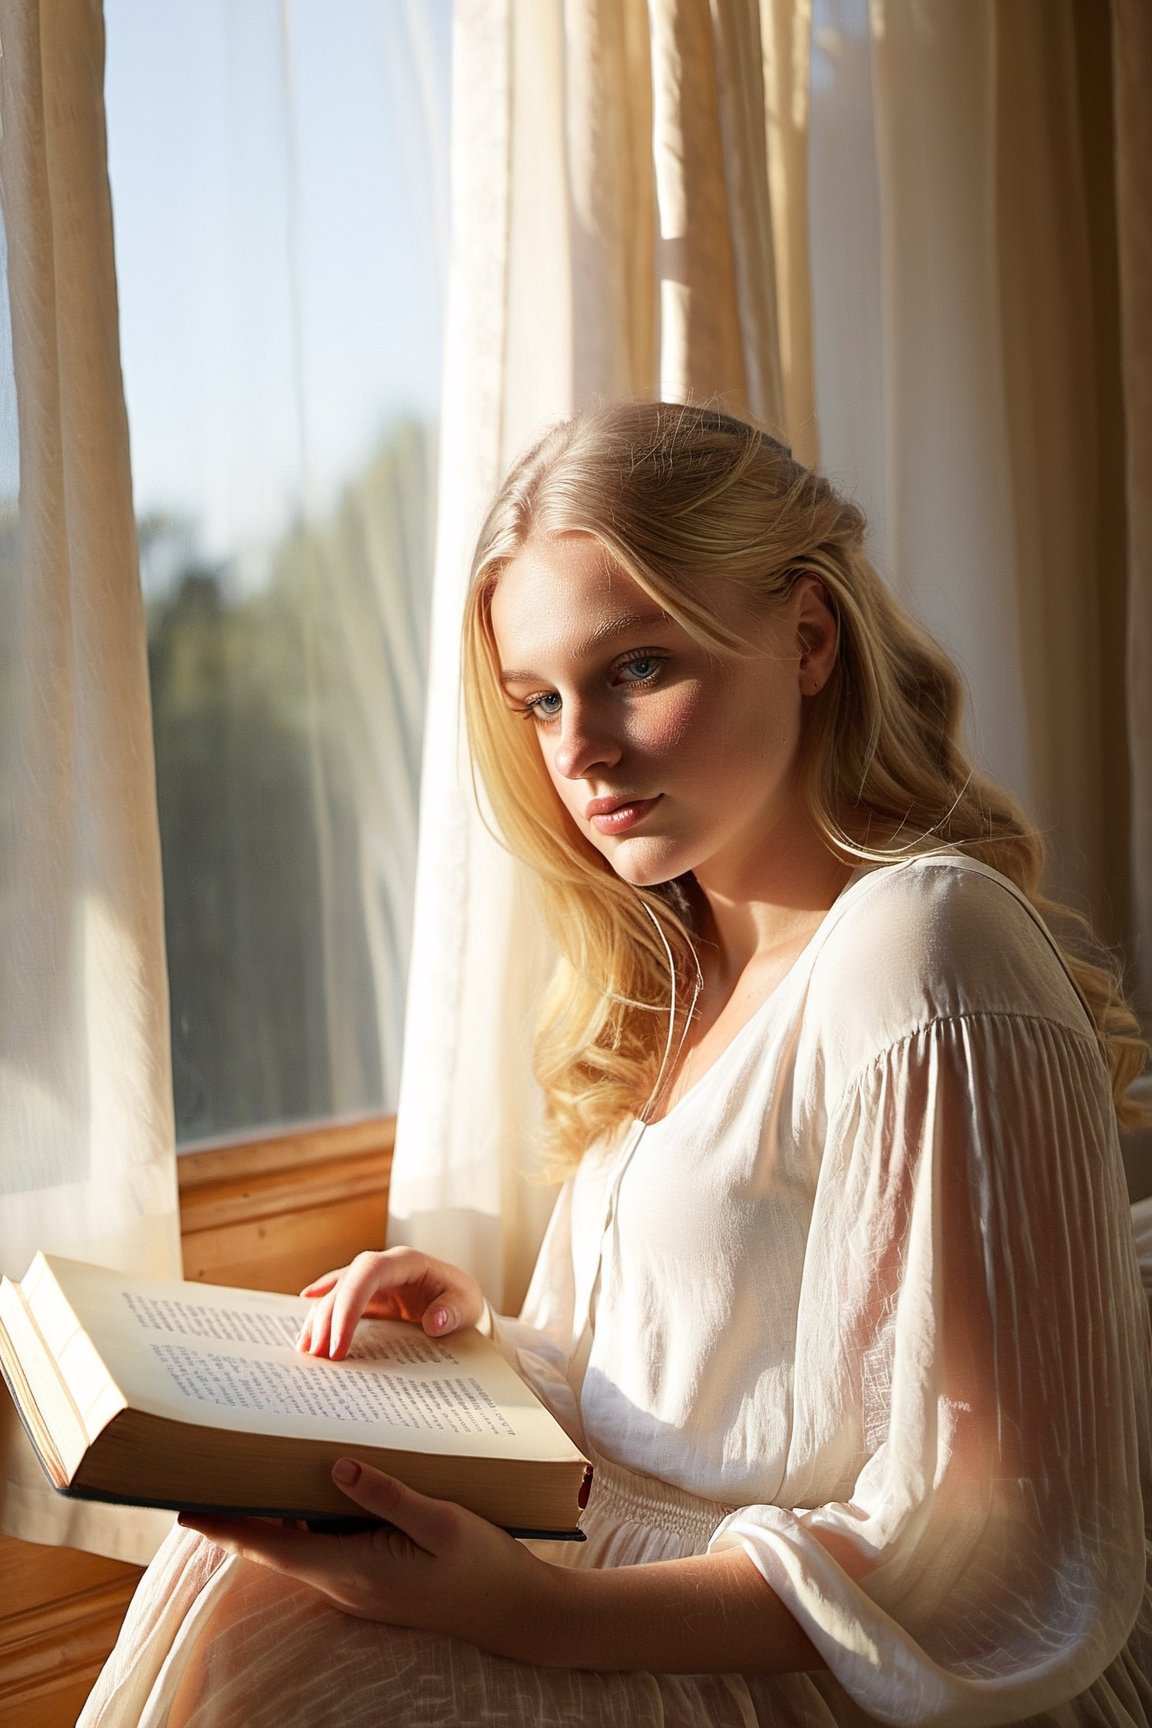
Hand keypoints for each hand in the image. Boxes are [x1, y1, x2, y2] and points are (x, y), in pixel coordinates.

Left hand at [179, 1461, 557, 1661]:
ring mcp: (358, 1585)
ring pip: (297, 1549)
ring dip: (271, 1516)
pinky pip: (324, 1548)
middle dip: (238, 1514)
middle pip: (275, 1548)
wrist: (518, 1614)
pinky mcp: (373, 1579)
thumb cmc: (485, 1567)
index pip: (272, 1548)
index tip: (186, 1506)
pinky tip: (310, 1488)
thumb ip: (387, 1496)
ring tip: (245, 1471)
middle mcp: (345, 1583)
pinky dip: (304, 1520)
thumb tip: (334, 1466)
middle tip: (207, 1471)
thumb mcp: (443, 1522)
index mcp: (355, 1570)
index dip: (227, 1527)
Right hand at [296, 1247, 485, 1357]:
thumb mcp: (466, 1305)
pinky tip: (304, 1333)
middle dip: (328, 1320)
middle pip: (344, 1285)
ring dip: (318, 1322)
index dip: (349, 1304)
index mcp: (407, 1262)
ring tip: (308, 1354)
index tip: (340, 1344)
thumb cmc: (462, 1301)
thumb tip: (434, 1322)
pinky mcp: (364, 1297)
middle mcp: (382, 1267)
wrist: (459, 1305)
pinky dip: (319, 1317)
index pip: (368, 1272)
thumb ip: (453, 1311)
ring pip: (333, 1293)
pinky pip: (335, 1302)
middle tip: (320, 1358)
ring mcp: (370, 1281)